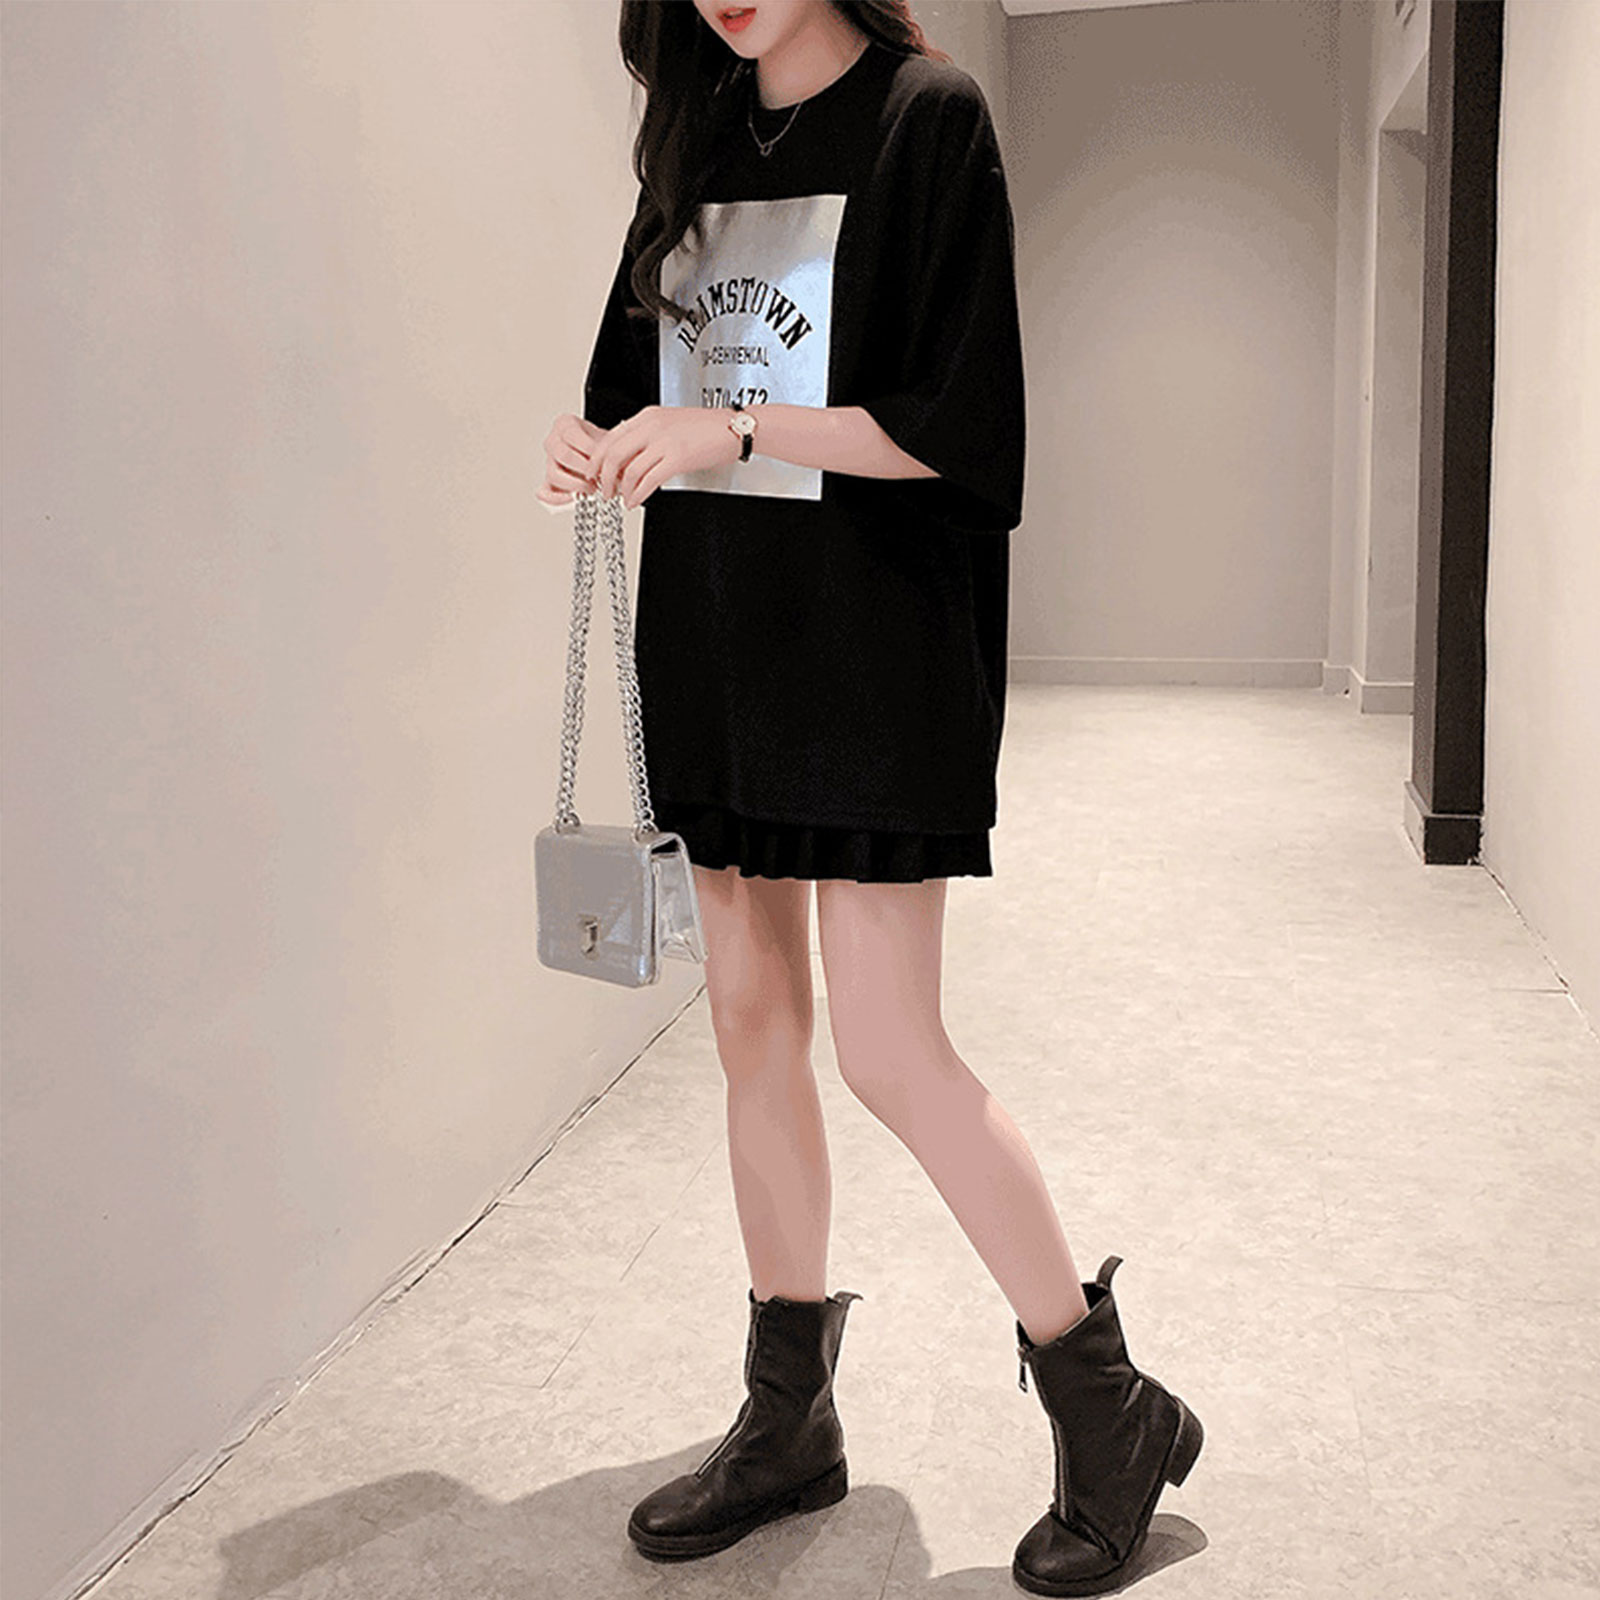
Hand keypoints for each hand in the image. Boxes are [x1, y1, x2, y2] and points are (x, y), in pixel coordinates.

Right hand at [538, 412, 607, 507]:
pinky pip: (545, 493)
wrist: (602, 454)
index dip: (590, 450)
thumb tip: (616, 466)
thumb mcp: (607, 438)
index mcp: (564, 424)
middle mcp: (553, 442)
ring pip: (554, 474)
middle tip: (600, 475)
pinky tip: (573, 498)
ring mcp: (549, 462)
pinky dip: (557, 499)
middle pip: (563, 455)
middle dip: (586, 468)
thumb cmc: (602, 445)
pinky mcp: (549, 482)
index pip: (572, 435)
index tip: (604, 459)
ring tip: (592, 487)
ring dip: (575, 484)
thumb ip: (608, 448)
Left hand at [588, 406, 741, 508]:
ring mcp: (664, 442)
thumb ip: (648, 434)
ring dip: (621, 489)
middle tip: (603, 490)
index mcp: (647, 416)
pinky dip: (638, 494)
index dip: (598, 459)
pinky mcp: (677, 458)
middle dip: (603, 476)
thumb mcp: (670, 423)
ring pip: (629, 470)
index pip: (611, 437)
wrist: (733, 428)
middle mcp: (652, 426)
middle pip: (613, 454)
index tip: (595, 473)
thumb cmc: (706, 428)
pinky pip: (649, 480)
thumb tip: (629, 453)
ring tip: (621, 499)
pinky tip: (636, 501)